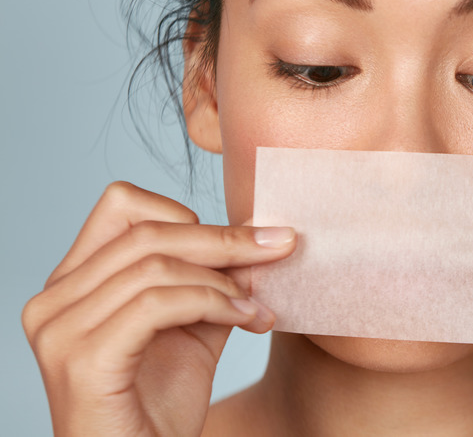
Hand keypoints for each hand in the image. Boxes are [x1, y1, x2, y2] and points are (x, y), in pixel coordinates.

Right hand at [22, 182, 295, 435]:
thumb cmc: (160, 406)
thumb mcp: (194, 327)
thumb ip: (214, 280)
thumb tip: (260, 236)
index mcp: (73, 283)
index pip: (123, 205)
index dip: (188, 216)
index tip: (243, 242)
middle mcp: (54, 301)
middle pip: (147, 231)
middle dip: (224, 240)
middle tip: (280, 249)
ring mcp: (60, 330)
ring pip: (155, 266)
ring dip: (224, 281)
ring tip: (258, 306)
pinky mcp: (83, 360)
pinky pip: (156, 304)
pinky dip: (212, 304)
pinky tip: (246, 320)